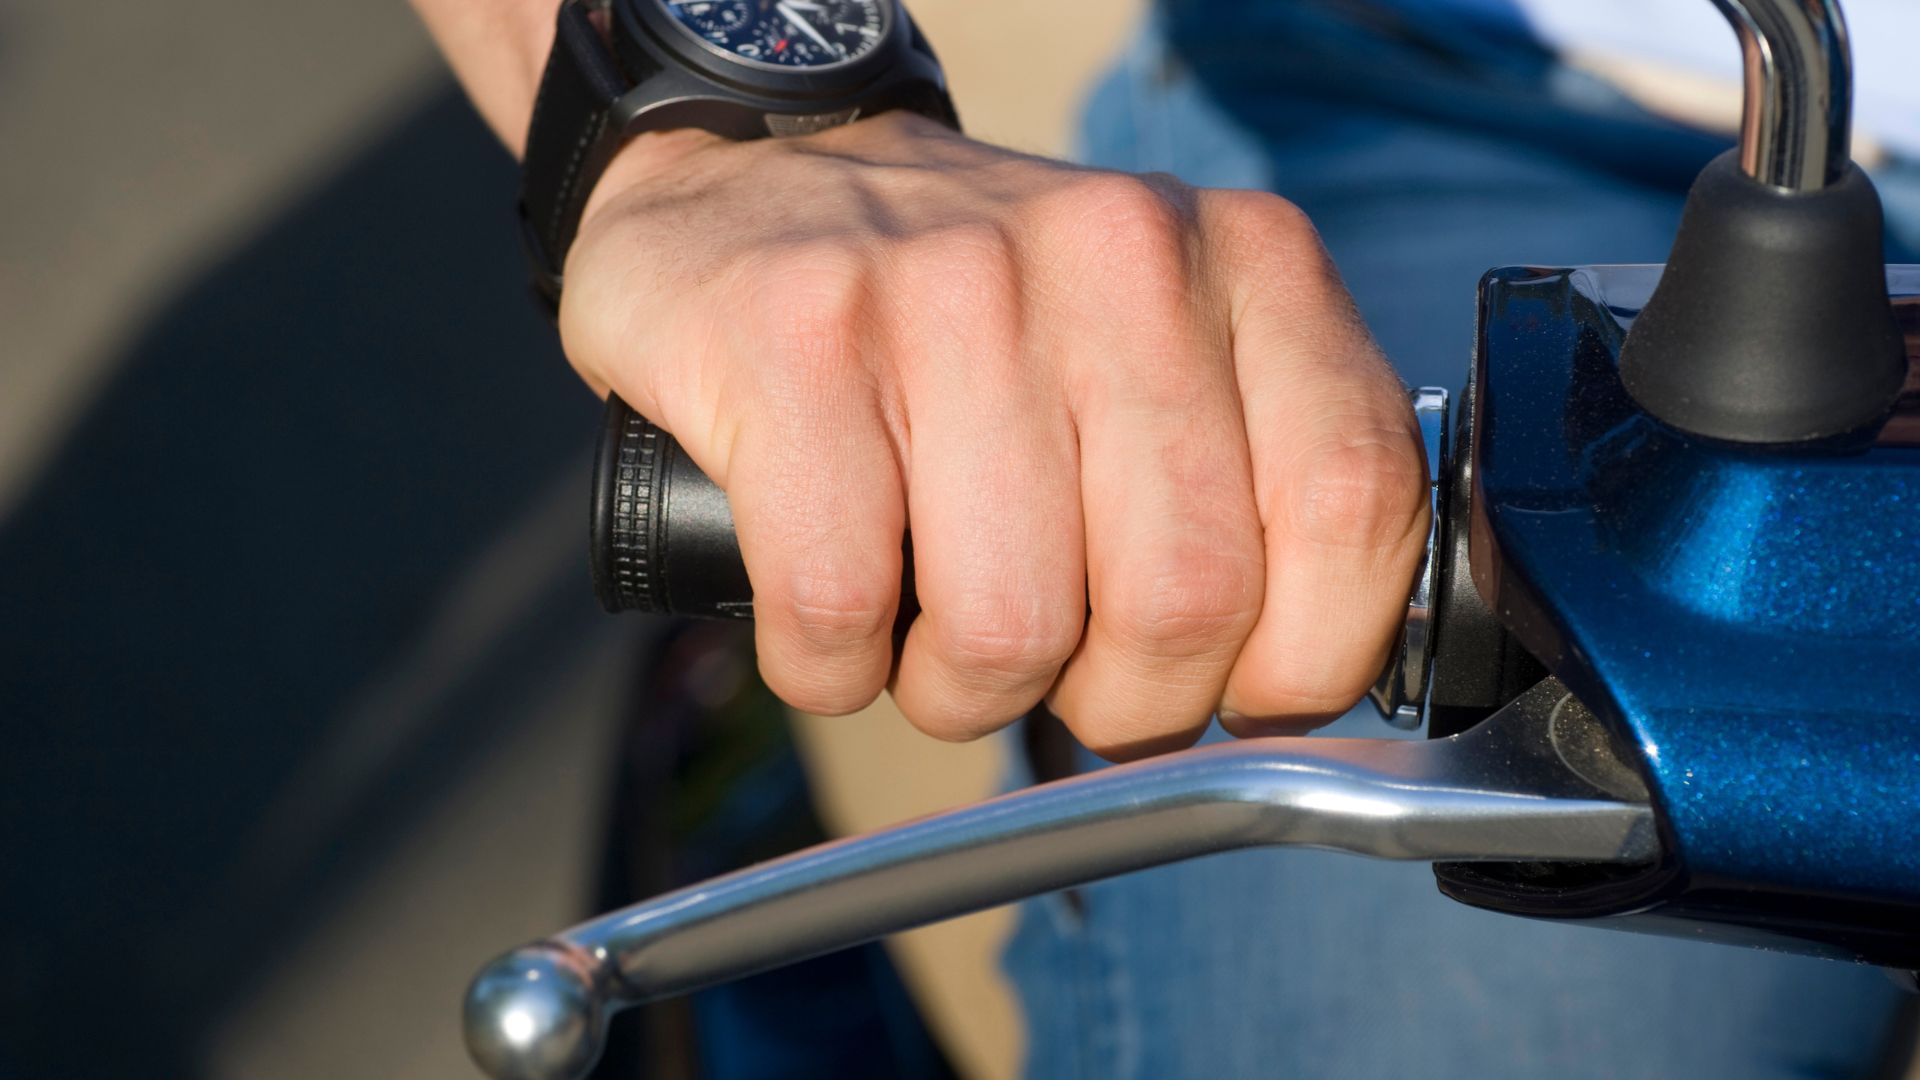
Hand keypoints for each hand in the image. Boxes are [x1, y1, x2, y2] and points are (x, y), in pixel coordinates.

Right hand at [561, 113, 1427, 759]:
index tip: (1232, 687)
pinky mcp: (801, 340)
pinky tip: (834, 617)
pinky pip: (843, 609)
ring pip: (1009, 628)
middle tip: (1059, 672)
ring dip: (963, 692)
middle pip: (1182, 602)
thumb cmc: (981, 322)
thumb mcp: (1169, 349)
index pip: (1351, 506)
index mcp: (1245, 260)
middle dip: (1116, 704)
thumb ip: (1266, 474)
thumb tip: (1301, 677)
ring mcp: (950, 289)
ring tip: (931, 636)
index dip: (1299, 658)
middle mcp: (1115, 256)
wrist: (758, 190)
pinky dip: (832, 665)